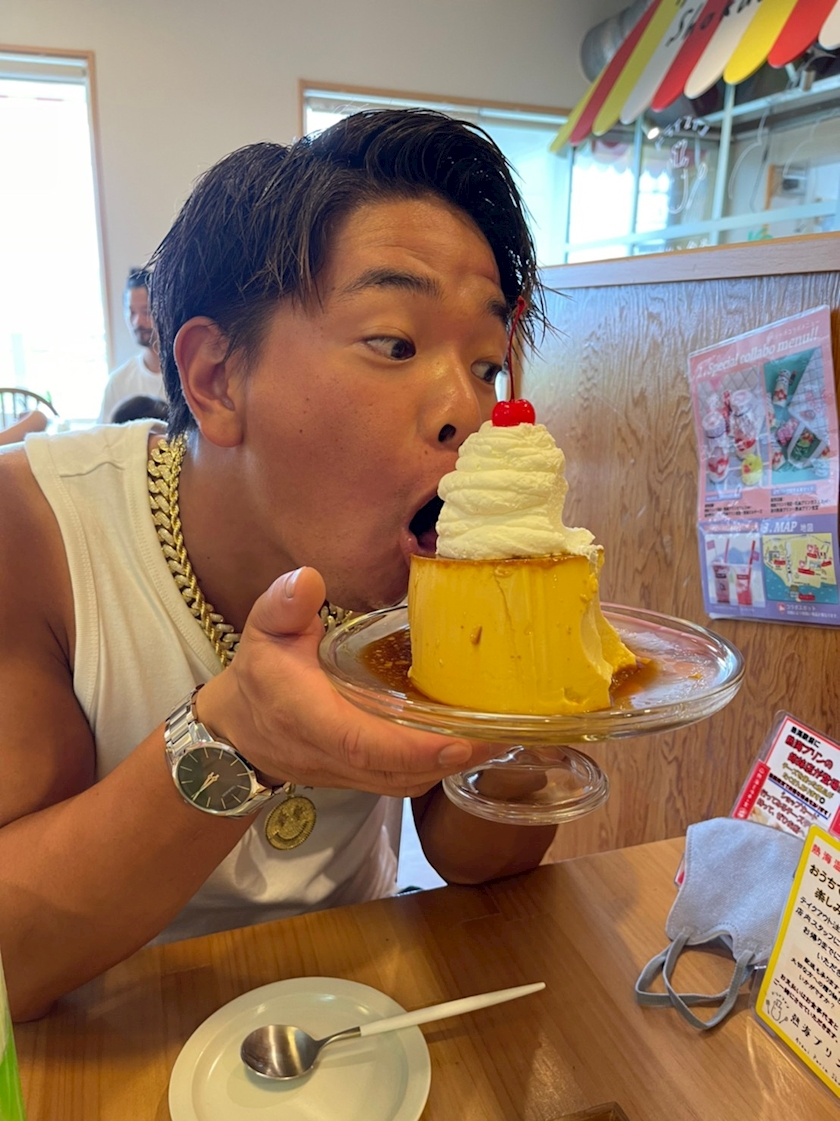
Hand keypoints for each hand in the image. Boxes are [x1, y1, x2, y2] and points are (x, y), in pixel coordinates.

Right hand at [197, 567, 493, 797]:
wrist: (238, 730)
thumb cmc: (260, 673)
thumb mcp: (264, 629)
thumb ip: (285, 605)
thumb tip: (310, 580)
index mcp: (308, 716)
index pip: (362, 743)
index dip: (410, 747)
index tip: (458, 740)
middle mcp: (331, 753)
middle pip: (397, 771)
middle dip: (451, 757)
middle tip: (501, 734)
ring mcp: (347, 773)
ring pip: (404, 782)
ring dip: (450, 766)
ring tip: (495, 737)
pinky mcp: (360, 778)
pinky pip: (402, 783)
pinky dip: (436, 768)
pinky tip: (466, 743)